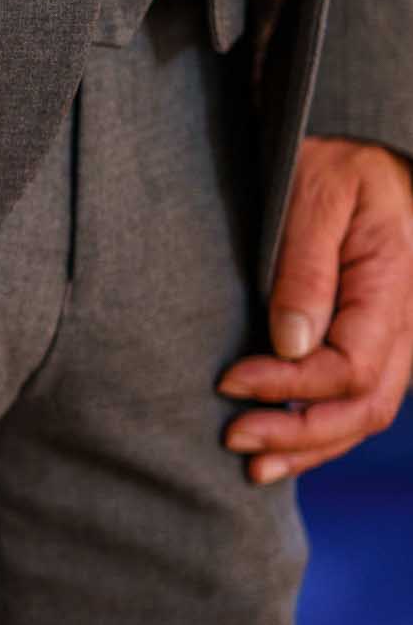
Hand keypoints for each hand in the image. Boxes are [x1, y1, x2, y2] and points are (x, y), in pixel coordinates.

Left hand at [218, 137, 412, 481]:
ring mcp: (398, 335)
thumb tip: (292, 345)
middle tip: (233, 438)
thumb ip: (305, 269)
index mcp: (393, 283)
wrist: (362, 159)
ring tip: (252, 466)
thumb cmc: (335, 165)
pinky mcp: (377, 341)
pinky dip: (323, 431)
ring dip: (311, 446)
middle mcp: (406, 319)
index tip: (229, 382)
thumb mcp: (316, 195)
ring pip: (366, 412)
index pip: (350, 366)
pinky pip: (360, 398)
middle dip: (298, 432)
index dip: (290, 387)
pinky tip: (283, 450)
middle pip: (365, 403)